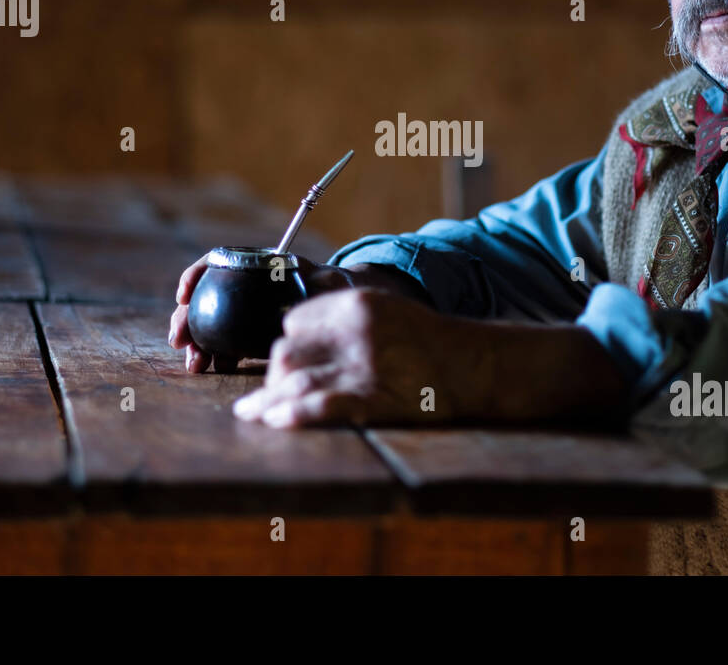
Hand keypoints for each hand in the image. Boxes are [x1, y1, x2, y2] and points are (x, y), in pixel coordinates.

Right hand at [168, 254, 389, 372]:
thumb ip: (326, 281)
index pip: (217, 261)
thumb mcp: (331, 282)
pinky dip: (213, 354)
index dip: (196, 274)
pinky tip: (211, 367)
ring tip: (195, 364)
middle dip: (185, 318)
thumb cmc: (333, 289)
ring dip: (195, 343)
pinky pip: (222, 343)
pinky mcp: (245, 334)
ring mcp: (241, 310)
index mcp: (256, 264)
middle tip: (180, 341)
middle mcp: (242, 285)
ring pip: (207, 323)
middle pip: (204, 296)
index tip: (184, 295)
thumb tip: (322, 282)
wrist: (335, 311)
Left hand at [232, 287, 469, 426]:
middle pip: (287, 352)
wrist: (475, 365)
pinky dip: (293, 414)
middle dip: (271, 376)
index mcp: (357, 306)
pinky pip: (322, 407)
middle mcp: (356, 333)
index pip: (296, 321)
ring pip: (295, 381)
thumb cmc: (430, 340)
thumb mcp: (387, 310)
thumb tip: (294, 332)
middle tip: (265, 395)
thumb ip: (345, 318)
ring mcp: (365, 368)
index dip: (286, 343)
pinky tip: (276, 421)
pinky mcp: (375, 400)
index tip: (284, 361)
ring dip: (266, 401)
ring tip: (251, 414)